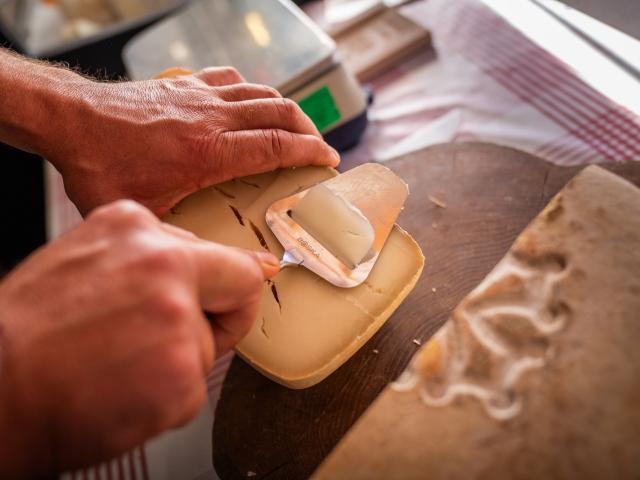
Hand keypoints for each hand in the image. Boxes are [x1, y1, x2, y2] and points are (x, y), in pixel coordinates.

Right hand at [0, 200, 277, 476]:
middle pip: (238, 288)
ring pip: (205, 347)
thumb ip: (149, 260)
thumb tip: (207, 261)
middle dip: (222, 318)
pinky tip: (119, 390)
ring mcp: (176, 318)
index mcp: (136, 228)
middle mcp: (163, 264)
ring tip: (116, 367)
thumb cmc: (27, 333)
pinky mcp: (180, 374)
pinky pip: (192, 389)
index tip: (230, 299)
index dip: (221, 286)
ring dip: (172, 365)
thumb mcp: (86, 261)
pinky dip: (162, 400)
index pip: (220, 253)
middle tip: (175, 342)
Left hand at [47, 66, 339, 215]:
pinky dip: (252, 90)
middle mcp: (212, 117)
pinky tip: (252, 101)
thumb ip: (178, 234)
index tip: (328, 159)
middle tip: (320, 147)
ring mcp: (200, 96)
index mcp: (209, 151)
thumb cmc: (101, 166)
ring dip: (286, 109)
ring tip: (297, 127)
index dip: (309, 151)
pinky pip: (232, 79)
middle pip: (279, 113)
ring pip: (261, 92)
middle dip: (309, 129)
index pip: (275, 145)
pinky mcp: (186, 85)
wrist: (72, 121)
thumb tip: (200, 258)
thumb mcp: (144, 212)